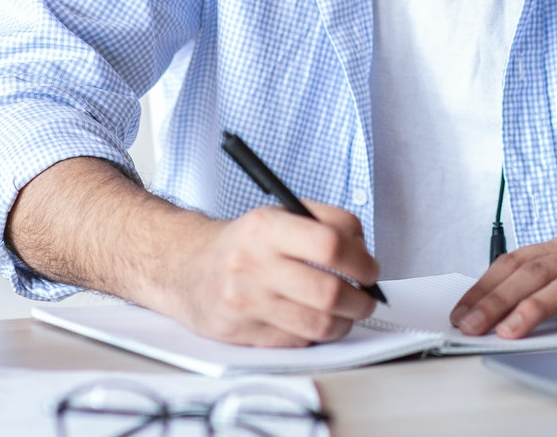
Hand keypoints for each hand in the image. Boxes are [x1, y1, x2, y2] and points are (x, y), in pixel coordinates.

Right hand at [155, 200, 381, 346]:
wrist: (186, 269)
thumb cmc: (244, 242)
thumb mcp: (279, 213)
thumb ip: (325, 222)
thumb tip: (364, 251)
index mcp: (265, 227)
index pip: (329, 245)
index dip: (361, 260)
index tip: (370, 268)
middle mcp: (252, 265)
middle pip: (328, 292)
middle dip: (361, 299)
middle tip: (368, 297)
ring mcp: (245, 303)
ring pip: (317, 325)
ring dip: (345, 322)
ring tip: (348, 312)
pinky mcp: (241, 334)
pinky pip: (297, 342)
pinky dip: (315, 334)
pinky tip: (313, 321)